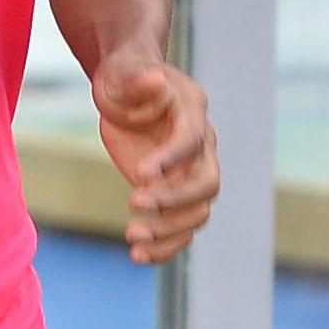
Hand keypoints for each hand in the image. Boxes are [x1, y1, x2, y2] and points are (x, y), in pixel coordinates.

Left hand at [92, 51, 219, 265]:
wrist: (127, 91)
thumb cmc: (124, 77)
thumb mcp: (121, 72)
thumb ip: (136, 78)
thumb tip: (154, 80)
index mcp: (191, 112)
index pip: (192, 140)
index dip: (171, 159)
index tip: (139, 174)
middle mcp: (201, 147)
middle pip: (208, 182)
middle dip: (175, 199)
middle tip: (133, 203)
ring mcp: (191, 173)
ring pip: (198, 211)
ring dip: (169, 230)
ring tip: (132, 238)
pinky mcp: (175, 193)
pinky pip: (182, 227)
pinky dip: (165, 246)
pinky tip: (138, 256)